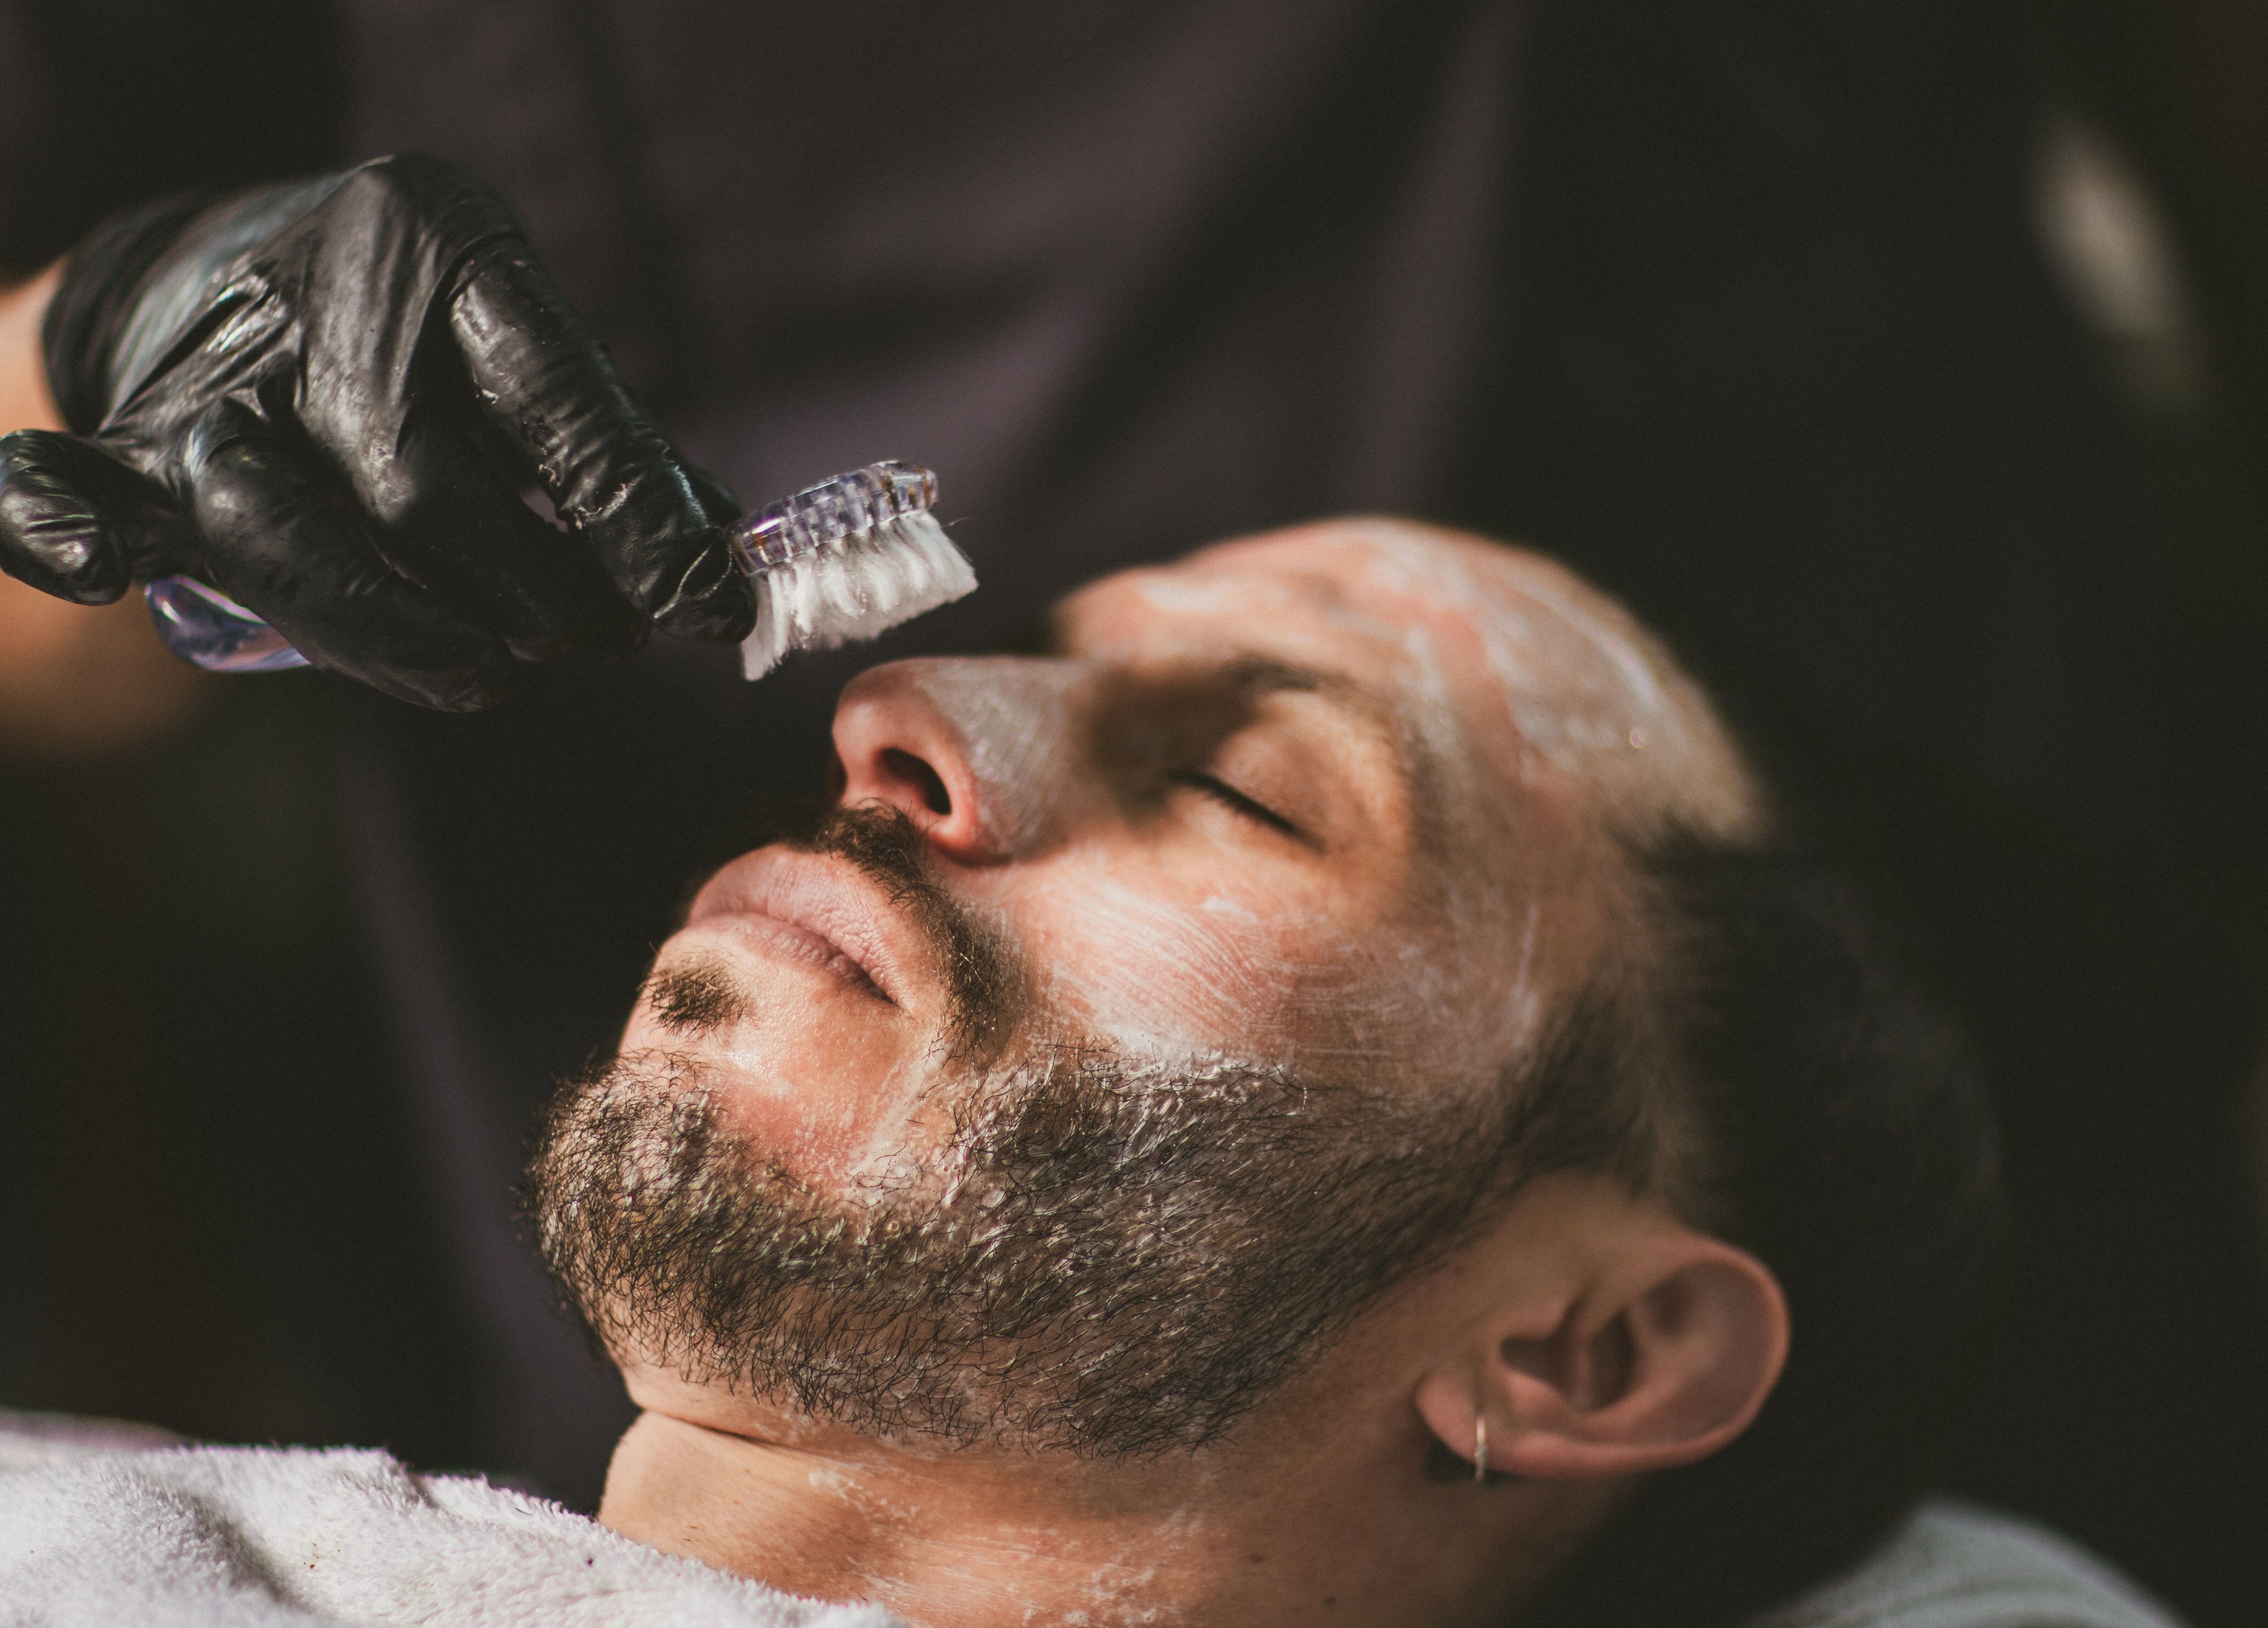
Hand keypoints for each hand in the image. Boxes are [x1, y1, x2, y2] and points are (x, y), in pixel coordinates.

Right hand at [0, 156, 750, 709]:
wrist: (226, 267)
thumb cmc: (421, 333)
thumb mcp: (525, 347)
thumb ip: (615, 450)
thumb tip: (720, 563)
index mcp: (439, 242)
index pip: (554, 401)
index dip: (638, 523)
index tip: (712, 612)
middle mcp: (317, 297)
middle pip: (425, 488)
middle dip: (534, 591)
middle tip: (606, 640)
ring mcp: (210, 374)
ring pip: (288, 533)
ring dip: (399, 631)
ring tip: (491, 675)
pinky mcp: (124, 439)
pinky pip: (73, 485)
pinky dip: (64, 528)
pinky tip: (96, 569)